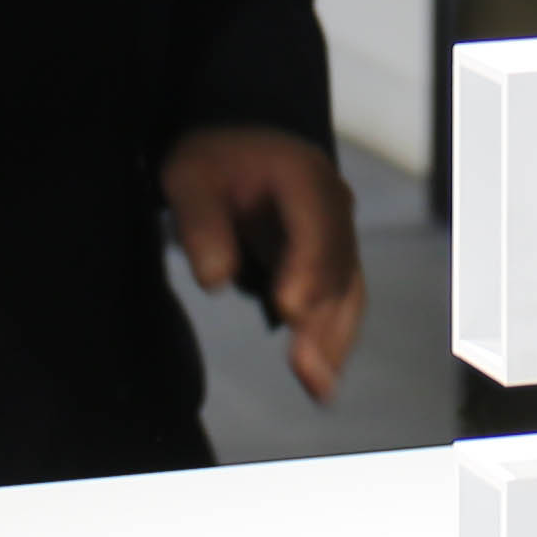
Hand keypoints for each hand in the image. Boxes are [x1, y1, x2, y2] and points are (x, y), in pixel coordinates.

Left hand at [163, 123, 362, 403]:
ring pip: (347, 289)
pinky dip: (335, 339)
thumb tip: (215, 277)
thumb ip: (201, 222)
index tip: (288, 309)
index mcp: (302, 174)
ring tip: (318, 387)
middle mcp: (334, 204)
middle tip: (304, 369)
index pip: (316, 222)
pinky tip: (323, 380)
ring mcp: (339, 233)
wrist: (235, 148)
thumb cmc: (212, 163)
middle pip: (337, 265)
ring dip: (334, 339)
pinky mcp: (334, 262)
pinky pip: (343, 301)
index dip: (308, 266)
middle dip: (321, 318)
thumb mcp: (189, 178)